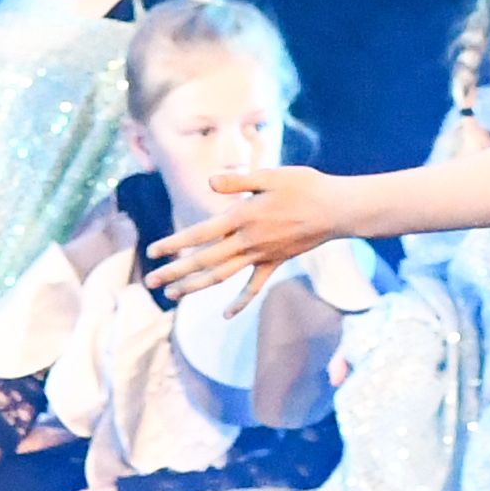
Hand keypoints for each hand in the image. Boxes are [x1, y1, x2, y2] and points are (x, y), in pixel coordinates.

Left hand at [148, 166, 351, 297]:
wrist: (339, 209)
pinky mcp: (275, 262)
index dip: (174, 244)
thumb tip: (210, 182)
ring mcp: (262, 255)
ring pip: (222, 275)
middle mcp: (247, 241)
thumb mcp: (271, 176)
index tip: (151, 252)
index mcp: (242, 218)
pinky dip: (240, 301)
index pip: (199, 234)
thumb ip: (238, 181)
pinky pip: (254, 286)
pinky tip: (226, 315)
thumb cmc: (305, 187)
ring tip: (172, 295)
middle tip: (150, 281)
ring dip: (195, 286)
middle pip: (204, 260)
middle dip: (175, 272)